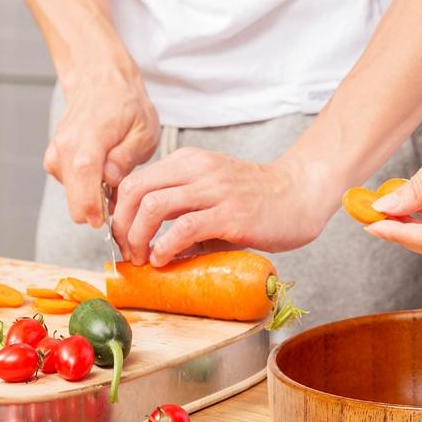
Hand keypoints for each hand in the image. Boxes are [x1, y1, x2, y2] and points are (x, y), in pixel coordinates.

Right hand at [44, 63, 159, 226]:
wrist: (99, 82)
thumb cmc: (126, 105)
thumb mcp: (143, 131)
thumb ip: (126, 158)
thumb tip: (111, 181)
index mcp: (88, 139)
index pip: (84, 180)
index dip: (94, 207)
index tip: (106, 223)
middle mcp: (64, 148)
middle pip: (74, 198)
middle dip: (99, 208)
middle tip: (125, 200)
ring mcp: (56, 154)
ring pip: (74, 196)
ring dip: (96, 196)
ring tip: (118, 177)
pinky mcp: (55, 160)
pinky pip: (72, 187)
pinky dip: (89, 187)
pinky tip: (105, 172)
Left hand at [112, 149, 334, 265]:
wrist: (301, 194)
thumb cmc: (258, 198)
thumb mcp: (214, 191)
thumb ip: (184, 208)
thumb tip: (153, 243)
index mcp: (189, 161)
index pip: (135, 180)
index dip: (120, 212)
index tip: (123, 237)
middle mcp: (198, 170)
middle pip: (136, 191)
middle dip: (122, 226)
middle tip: (128, 251)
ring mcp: (215, 191)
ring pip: (154, 206)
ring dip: (139, 238)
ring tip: (144, 258)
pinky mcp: (231, 214)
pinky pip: (184, 228)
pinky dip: (165, 247)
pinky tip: (165, 259)